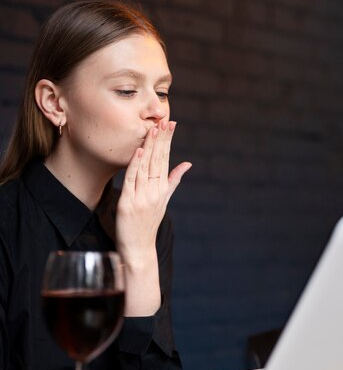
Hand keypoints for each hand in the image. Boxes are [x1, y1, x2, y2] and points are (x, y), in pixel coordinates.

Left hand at [115, 121, 190, 314]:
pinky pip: (132, 181)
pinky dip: (135, 166)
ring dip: (149, 147)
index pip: (166, 159)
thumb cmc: (148, 224)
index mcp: (163, 189)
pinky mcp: (128, 203)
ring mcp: (142, 197)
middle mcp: (155, 192)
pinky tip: (138, 151)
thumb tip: (187, 164)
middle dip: (161, 139)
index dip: (168, 141)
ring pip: (146, 167)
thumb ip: (174, 180)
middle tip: (164, 120)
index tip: (170, 124)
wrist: (139, 249)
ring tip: (152, 129)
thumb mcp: (164, 201)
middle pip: (158, 160)